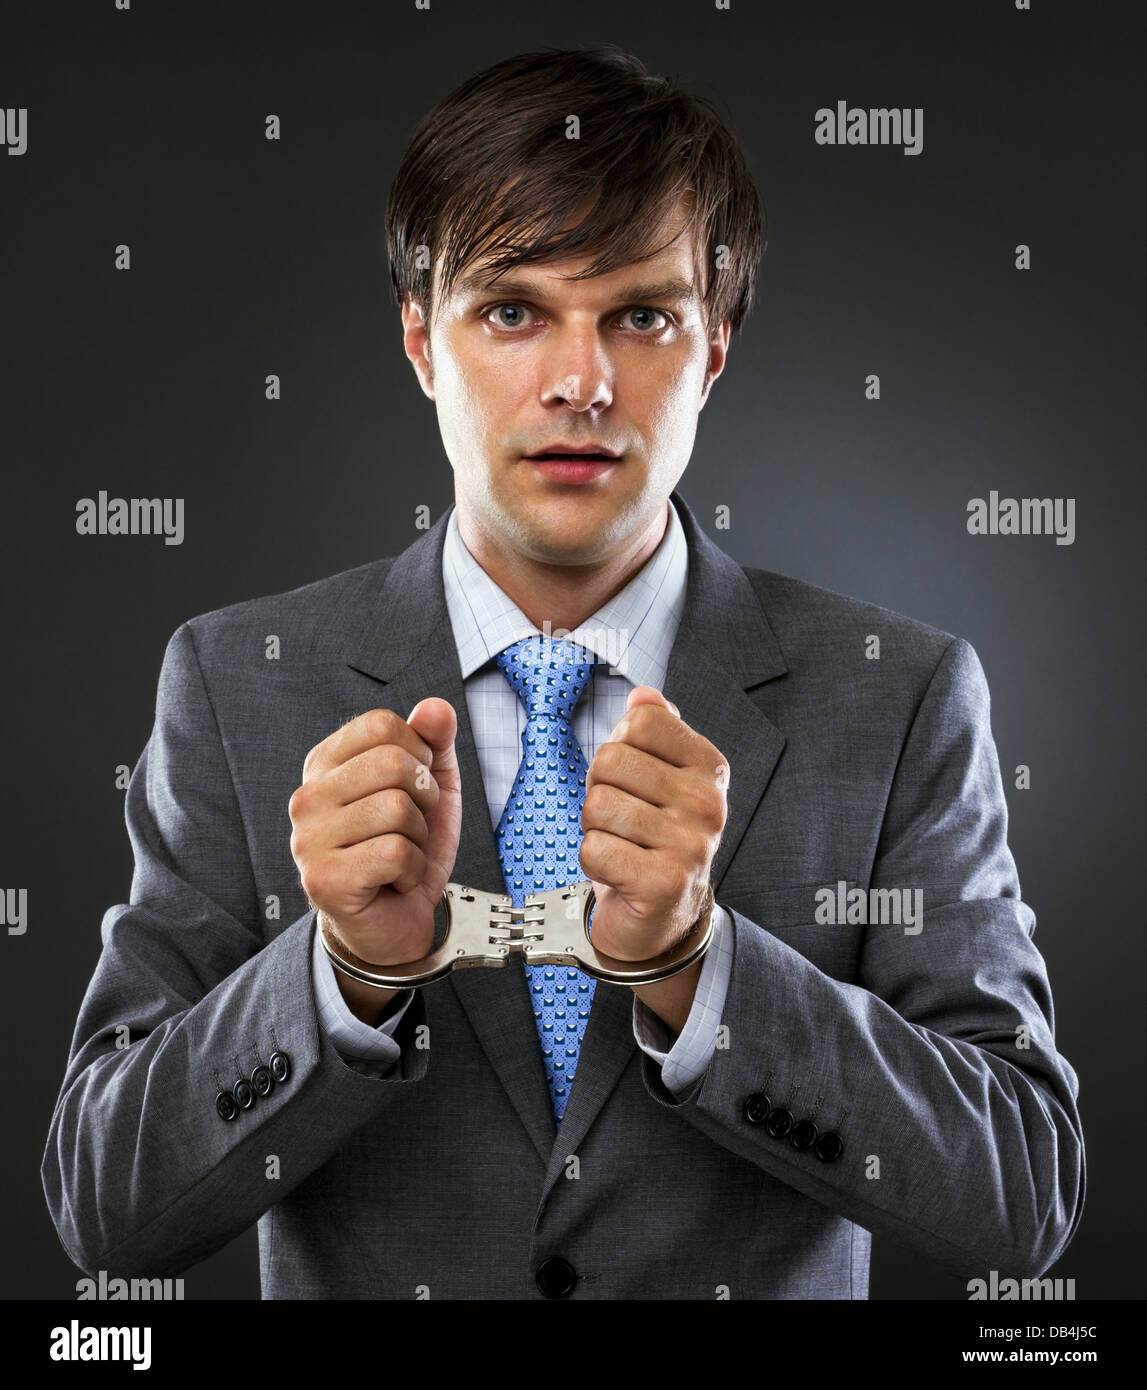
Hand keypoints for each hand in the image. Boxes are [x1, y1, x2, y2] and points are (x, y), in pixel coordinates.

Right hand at [289, 700, 461, 967]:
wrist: (393, 923)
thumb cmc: (407, 848)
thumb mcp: (431, 787)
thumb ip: (434, 741)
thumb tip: (435, 707)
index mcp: (326, 765)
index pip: (380, 724)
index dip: (418, 752)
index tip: (416, 785)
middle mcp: (308, 797)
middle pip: (392, 763)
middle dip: (424, 799)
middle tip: (412, 828)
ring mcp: (309, 839)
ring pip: (397, 809)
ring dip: (419, 839)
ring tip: (401, 856)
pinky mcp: (324, 880)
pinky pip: (395, 852)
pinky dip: (414, 869)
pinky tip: (396, 881)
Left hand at [579, 686, 728, 962]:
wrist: (664, 917)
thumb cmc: (654, 839)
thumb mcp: (661, 778)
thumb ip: (656, 731)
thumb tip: (644, 695)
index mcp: (709, 768)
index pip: (640, 722)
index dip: (618, 747)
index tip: (631, 779)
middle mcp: (707, 803)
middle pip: (611, 760)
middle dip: (599, 789)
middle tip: (621, 819)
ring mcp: (690, 844)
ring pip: (597, 804)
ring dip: (595, 828)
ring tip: (621, 845)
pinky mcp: (663, 883)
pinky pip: (593, 849)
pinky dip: (593, 861)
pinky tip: (618, 872)